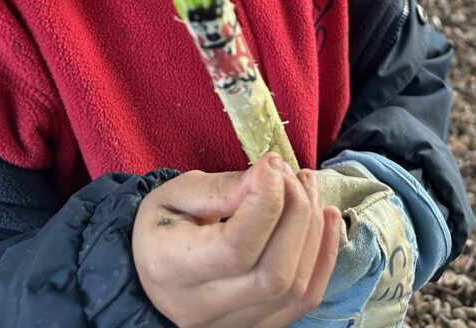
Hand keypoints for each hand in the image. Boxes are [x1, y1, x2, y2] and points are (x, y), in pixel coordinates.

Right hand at [132, 152, 340, 327]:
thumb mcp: (174, 195)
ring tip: (307, 185)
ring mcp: (237, 325)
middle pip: (274, 273)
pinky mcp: (261, 326)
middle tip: (291, 173)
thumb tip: (270, 175)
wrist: (150, 275)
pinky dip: (324, 256)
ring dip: (313, 230)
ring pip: (296, 289)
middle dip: (296, 214)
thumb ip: (221, 188)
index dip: (266, 202)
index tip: (271, 164)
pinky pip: (305, 300)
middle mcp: (205, 309)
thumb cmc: (162, 228)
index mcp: (173, 269)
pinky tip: (325, 217)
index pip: (236, 247)